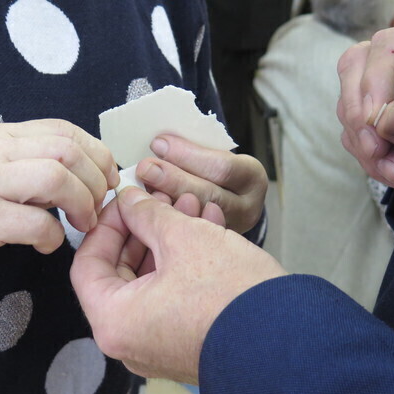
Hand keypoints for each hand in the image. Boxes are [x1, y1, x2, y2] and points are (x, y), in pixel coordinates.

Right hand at [0, 119, 118, 293]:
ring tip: (80, 225)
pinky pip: (36, 222)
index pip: (63, 129)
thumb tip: (92, 170)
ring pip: (56, 178)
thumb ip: (35, 164)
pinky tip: (46, 245)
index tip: (108, 179)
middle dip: (95, 181)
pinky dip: (53, 237)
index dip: (97, 153)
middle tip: (96, 208)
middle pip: (66, 151)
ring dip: (81, 205)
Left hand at [70, 187, 285, 383]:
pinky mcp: (185, 344)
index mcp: (114, 321)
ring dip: (169, 240)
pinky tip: (208, 228)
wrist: (289, 342)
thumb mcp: (184, 238)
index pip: (86, 264)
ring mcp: (157, 346)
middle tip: (162, 198)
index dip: (106, 225)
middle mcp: (129, 342)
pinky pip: (171, 296)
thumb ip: (147, 214)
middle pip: (119, 272)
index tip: (125, 201)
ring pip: (150, 280)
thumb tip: (130, 200)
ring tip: (195, 206)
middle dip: (144, 228)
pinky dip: (184, 263)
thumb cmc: (230, 295)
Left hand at [135, 135, 266, 232]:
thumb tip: (158, 145)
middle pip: (209, 197)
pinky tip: (144, 210)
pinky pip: (185, 238)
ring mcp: (230, 233)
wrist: (224, 195)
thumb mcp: (211, 153)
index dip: (188, 156)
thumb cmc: (211, 168)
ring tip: (141, 188)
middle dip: (173, 181)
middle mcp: (246, 209)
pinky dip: (162, 222)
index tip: (159, 143)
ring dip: (164, 203)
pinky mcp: (210, 249)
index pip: (223, 168)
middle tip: (144, 168)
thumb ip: (191, 151)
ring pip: (196, 220)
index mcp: (251, 177)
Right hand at [337, 23, 393, 188]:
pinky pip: (353, 131)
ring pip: (348, 103)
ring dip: (365, 143)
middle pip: (355, 67)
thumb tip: (383, 121)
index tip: (376, 121)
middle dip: (359, 115)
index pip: (390, 46)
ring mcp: (386, 84)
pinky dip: (366, 156)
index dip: (375, 80)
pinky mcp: (374, 112)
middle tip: (377, 150)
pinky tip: (393, 172)